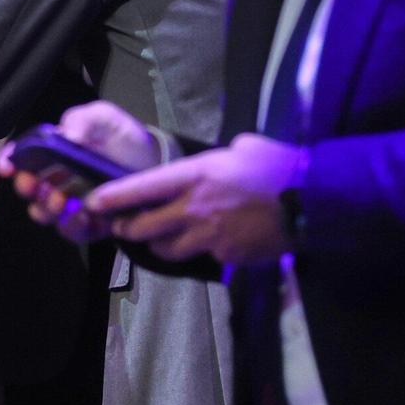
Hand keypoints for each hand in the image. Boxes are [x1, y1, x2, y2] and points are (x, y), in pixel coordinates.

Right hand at [0, 100, 159, 244]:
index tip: (7, 167)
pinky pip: (72, 231)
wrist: (155, 162)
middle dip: (26, 188)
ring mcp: (71, 203)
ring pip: (44, 213)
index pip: (21, 156)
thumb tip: (66, 133)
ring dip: (47, 209)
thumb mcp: (105, 118)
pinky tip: (84, 216)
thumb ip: (83, 119)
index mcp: (53, 151)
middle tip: (37, 186)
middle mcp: (56, 178)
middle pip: (28, 188)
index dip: (9, 160)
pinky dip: (72, 226)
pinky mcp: (90, 224)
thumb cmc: (123, 138)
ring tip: (61, 201)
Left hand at [85, 132, 304, 263]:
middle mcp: (195, 208)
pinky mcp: (227, 257)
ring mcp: (210, 237)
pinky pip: (205, 257)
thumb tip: (216, 162)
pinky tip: (215, 243)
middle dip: (128, 229)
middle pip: (144, 227)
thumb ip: (217, 158)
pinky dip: (203, 252)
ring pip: (168, 249)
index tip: (93, 203)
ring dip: (160, 244)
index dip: (113, 198)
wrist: (311, 202)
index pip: (141, 189)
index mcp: (195, 176)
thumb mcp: (244, 147)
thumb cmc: (279, 167)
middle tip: (124, 227)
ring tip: (163, 238)